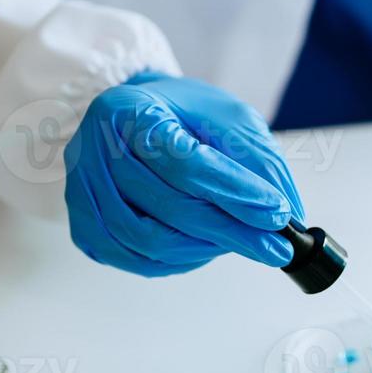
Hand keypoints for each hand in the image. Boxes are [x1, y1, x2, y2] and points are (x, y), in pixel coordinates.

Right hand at [64, 73, 304, 276]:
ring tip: (240, 241)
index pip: (186, 163)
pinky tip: (205, 248)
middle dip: (233, 232)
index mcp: (130, 111)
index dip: (236, 193)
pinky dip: (178, 261)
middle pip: (170, 207)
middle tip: (277, 248)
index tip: (277, 216)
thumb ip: (261, 163)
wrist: (137, 117)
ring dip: (206, 250)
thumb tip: (289, 216)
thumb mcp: (230, 119)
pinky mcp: (84, 224)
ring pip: (150, 241)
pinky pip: (134, 259)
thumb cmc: (184, 115)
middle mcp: (94, 150)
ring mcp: (82, 190)